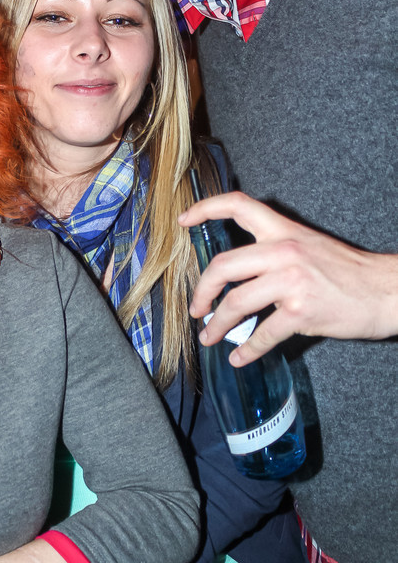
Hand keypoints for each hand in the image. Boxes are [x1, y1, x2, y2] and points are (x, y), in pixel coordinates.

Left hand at [178, 192, 397, 365]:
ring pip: (237, 303)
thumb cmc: (347, 271)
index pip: (238, 205)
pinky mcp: (301, 312)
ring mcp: (292, 282)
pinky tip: (240, 357)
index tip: (183, 220)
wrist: (387, 289)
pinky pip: (263, 334)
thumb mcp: (308, 245)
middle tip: (196, 307)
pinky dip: (246, 350)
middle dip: (202, 290)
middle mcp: (284, 251)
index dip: (205, 208)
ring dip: (217, 324)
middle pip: (223, 265)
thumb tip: (241, 272)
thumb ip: (274, 251)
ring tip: (209, 336)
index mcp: (283, 230)